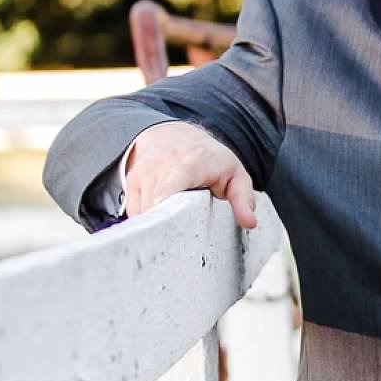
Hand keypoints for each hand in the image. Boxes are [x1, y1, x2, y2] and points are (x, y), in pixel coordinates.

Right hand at [123, 121, 257, 229]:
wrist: (176, 136)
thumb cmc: (209, 159)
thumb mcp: (235, 175)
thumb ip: (243, 199)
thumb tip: (249, 222)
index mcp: (190, 163)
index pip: (170, 187)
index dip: (167, 208)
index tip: (171, 229)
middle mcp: (161, 165)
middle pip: (154, 206)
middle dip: (165, 228)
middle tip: (179, 245)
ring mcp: (143, 173)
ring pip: (143, 212)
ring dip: (158, 226)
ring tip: (175, 230)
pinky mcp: (131, 182)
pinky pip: (135, 211)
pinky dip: (148, 221)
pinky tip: (162, 221)